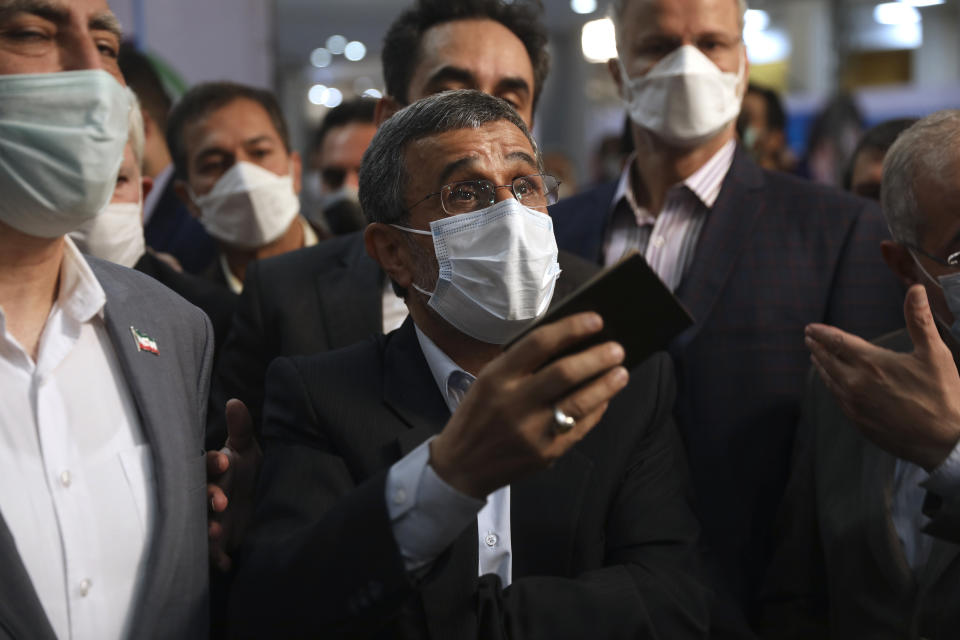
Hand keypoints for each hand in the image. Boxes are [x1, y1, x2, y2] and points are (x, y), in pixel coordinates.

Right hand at [207, 398, 261, 571]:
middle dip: (208, 498)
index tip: (225, 461)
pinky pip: (212, 554)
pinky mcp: (217, 543)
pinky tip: (227, 563)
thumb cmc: (249, 473)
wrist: (261, 505)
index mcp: (212, 472)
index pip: (205, 465)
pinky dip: (218, 559)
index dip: (212, 463)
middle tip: (221, 500)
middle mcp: (206, 495)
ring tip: (217, 531)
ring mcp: (209, 519)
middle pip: (199, 496)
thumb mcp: (249, 451)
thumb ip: (242, 429)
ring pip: (201, 524)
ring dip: (207, 529)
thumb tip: (235, 401)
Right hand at [430, 312, 628, 497]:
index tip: (596, 320)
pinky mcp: (544, 454)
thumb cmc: (478, 415)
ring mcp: (530, 431)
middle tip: (617, 349)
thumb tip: (571, 344)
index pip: (539, 343)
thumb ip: (522, 365)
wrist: (461, 466)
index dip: (571, 329)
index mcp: (496, 377)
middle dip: (596, 358)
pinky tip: (605, 398)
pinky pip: (580, 427)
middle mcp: (513, 403)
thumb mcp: (488, 382)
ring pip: (579, 402)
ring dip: (606, 385)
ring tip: (621, 372)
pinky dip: (596, 410)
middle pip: (564, 372)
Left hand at [805, 284, 959, 469]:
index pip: (837, 342)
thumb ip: (919, 320)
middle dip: (817, 347)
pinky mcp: (858, 421)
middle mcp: (856, 383)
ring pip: (829, 381)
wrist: (944, 442)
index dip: (822, 333)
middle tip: (809, 338)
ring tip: (816, 357)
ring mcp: (854, 405)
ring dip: (821, 366)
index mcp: (872, 363)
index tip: (810, 327)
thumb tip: (914, 288)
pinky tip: (833, 384)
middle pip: (827, 360)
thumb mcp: (934, 353)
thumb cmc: (943, 395)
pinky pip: (837, 399)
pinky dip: (831, 386)